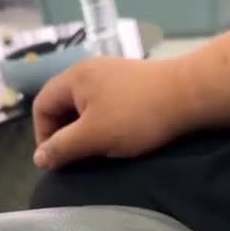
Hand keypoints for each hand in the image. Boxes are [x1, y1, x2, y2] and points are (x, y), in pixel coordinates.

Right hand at [32, 56, 190, 169]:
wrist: (190, 95)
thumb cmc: (136, 116)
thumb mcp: (93, 136)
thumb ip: (63, 148)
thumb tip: (39, 159)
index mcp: (74, 78)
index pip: (42, 105)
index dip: (43, 135)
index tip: (58, 160)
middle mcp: (89, 70)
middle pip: (63, 104)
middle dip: (66, 134)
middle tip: (78, 158)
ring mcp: (112, 74)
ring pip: (86, 107)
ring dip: (87, 130)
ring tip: (99, 150)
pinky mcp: (132, 83)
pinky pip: (106, 104)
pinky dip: (105, 123)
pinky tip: (120, 136)